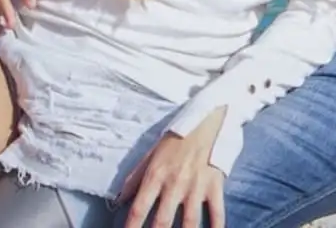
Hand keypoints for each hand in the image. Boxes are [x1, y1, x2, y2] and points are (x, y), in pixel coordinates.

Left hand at [122, 109, 226, 227]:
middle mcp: (175, 184)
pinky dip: (216, 227)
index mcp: (156, 176)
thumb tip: (118, 200)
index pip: (138, 210)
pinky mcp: (214, 185)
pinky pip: (217, 211)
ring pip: (189, 222)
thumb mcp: (151, 155)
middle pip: (162, 222)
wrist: (207, 119)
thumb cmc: (177, 138)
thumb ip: (134, 179)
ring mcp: (196, 186)